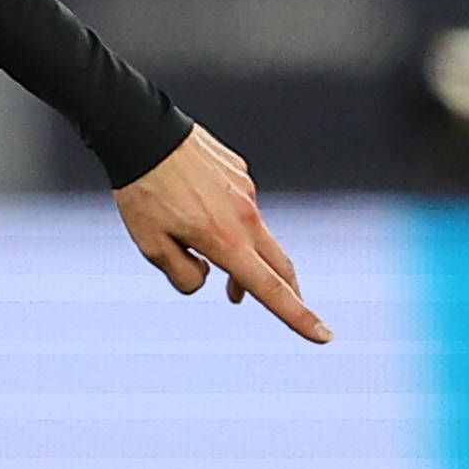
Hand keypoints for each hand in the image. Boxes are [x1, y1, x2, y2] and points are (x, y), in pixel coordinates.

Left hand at [116, 124, 327, 342]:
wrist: (142, 133)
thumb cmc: (142, 193)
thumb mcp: (150, 246)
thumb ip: (182, 275)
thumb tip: (209, 278)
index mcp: (225, 241)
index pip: (269, 289)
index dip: (298, 317)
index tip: (325, 336)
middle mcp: (245, 217)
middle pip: (280, 266)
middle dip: (289, 292)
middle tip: (292, 308)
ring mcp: (246, 192)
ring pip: (254, 235)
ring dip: (239, 252)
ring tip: (199, 248)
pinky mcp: (240, 173)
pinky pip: (239, 206)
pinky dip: (225, 218)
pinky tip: (194, 204)